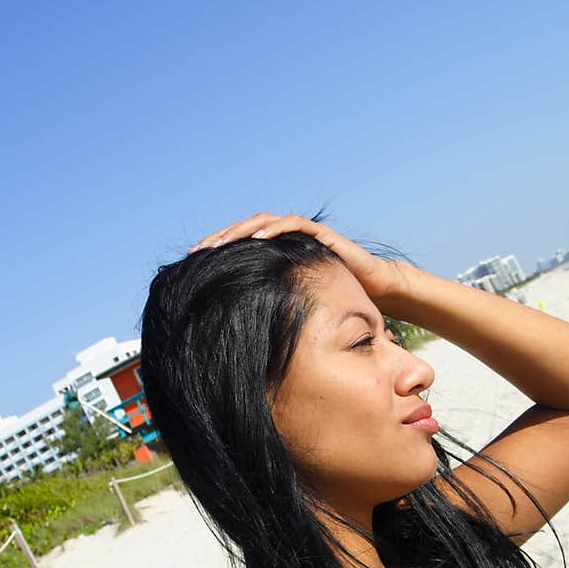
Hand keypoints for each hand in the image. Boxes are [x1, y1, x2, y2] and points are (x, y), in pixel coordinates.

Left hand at [187, 211, 402, 304]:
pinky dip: (272, 229)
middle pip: (243, 234)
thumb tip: (242, 343)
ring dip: (238, 231)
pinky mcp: (319, 234)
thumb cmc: (337, 304)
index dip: (216, 256)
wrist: (377, 291)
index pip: (238, 251)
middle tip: (195, 253)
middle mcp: (285, 243)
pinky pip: (291, 224)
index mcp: (276, 259)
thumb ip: (273, 314)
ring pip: (262, 224)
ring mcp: (301, 236)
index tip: (191, 269)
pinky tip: (256, 239)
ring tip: (218, 244)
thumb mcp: (296, 310)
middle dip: (218, 241)